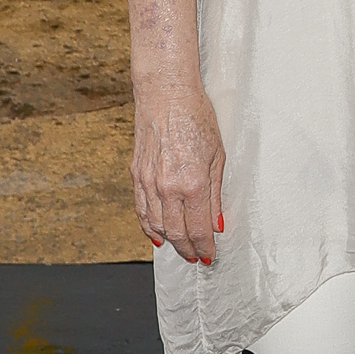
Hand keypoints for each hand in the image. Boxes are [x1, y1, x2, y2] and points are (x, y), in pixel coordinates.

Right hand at [132, 88, 226, 264]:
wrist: (166, 95)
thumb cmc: (197, 118)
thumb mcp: (218, 155)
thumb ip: (216, 194)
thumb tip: (217, 223)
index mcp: (193, 183)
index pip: (199, 228)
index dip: (205, 247)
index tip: (209, 256)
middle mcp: (168, 187)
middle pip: (177, 232)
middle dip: (188, 249)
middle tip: (196, 257)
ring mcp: (149, 182)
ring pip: (157, 226)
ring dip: (169, 242)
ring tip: (181, 249)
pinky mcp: (136, 175)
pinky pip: (141, 211)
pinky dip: (149, 227)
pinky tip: (157, 234)